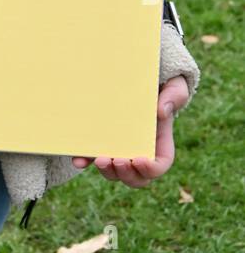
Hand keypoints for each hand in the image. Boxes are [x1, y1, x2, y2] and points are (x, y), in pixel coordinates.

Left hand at [70, 76, 188, 187]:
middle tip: (117, 160)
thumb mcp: (173, 86)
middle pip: (136, 177)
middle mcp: (140, 151)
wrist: (136, 75)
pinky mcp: (101, 140)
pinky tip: (78, 160)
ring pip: (115, 173)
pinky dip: (86, 161)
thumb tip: (161, 112)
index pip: (159, 165)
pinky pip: (93, 157)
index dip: (151, 169)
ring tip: (100, 160)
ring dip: (108, 172)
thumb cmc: (160, 84)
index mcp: (160, 143)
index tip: (139, 159)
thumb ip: (173, 96)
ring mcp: (119, 148)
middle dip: (127, 174)